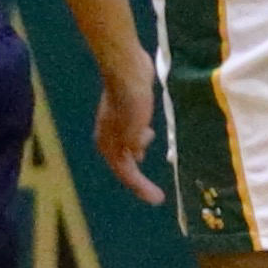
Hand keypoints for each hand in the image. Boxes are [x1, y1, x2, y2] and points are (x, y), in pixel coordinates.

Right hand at [94, 64, 164, 203]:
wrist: (127, 68)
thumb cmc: (131, 100)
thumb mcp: (135, 129)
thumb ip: (134, 146)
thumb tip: (137, 156)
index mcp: (108, 144)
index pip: (126, 174)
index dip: (142, 188)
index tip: (158, 199)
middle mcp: (109, 137)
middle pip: (124, 164)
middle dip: (138, 177)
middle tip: (155, 191)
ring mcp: (116, 124)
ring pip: (127, 148)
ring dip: (138, 154)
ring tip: (149, 152)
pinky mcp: (125, 111)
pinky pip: (132, 133)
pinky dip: (140, 139)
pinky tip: (148, 134)